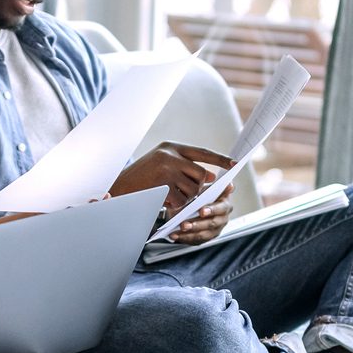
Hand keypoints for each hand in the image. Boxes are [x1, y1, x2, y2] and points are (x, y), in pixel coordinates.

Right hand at [110, 142, 233, 212]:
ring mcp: (167, 170)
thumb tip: (211, 176)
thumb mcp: (161, 164)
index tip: (235, 164)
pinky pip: (182, 201)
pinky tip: (163, 201)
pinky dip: (176, 205)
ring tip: (168, 195)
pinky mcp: (164, 186)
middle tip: (184, 191)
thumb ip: (184, 166)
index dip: (220, 159)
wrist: (117, 189)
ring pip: (193, 190)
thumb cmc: (141, 179)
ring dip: (185, 197)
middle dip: (197, 187)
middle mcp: (170, 155)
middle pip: (201, 174)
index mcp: (171, 147)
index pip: (202, 152)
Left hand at [167, 187, 233, 243]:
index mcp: (225, 205)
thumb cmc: (202, 195)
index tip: (201, 211)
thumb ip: (211, 188)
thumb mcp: (204, 188)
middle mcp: (222, 219)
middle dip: (197, 224)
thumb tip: (228, 186)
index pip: (221, 208)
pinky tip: (175, 235)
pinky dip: (184, 238)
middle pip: (211, 224)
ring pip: (203, 234)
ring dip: (190, 233)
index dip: (211, 210)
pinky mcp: (206, 237)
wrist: (196, 204)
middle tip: (184, 224)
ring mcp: (215, 230)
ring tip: (178, 230)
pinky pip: (196, 240)